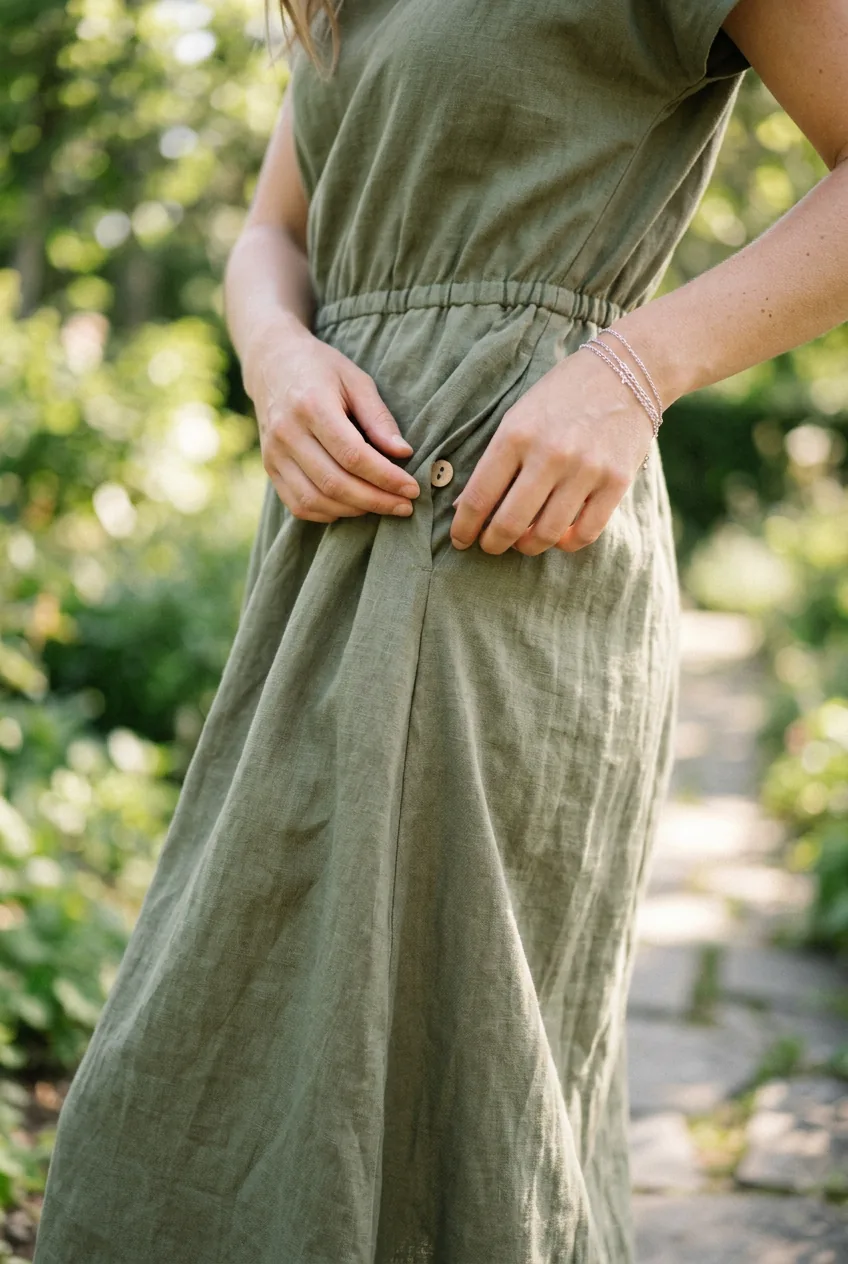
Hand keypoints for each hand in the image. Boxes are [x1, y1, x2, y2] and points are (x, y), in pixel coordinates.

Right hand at [244, 311, 419, 521]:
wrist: (272, 364)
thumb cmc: (321, 370)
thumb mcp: (356, 381)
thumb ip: (379, 418)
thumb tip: (403, 453)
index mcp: (311, 405)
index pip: (353, 455)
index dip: (386, 478)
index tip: (412, 489)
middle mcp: (287, 433)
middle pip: (335, 483)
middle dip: (376, 500)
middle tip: (404, 505)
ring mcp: (273, 454)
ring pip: (315, 500)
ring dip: (354, 510)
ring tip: (382, 505)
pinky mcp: (270, 468)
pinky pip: (299, 505)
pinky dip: (329, 513)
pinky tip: (352, 506)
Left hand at [449, 345, 654, 554]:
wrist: (626, 372)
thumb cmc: (562, 395)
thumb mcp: (518, 417)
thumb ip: (494, 461)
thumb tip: (466, 507)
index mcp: (516, 435)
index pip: (479, 497)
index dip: (464, 528)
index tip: (460, 539)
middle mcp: (550, 454)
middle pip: (509, 524)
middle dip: (492, 543)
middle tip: (489, 546)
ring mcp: (586, 470)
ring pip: (546, 534)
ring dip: (528, 547)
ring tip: (522, 542)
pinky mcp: (617, 483)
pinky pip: (585, 533)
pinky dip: (566, 543)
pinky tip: (558, 536)